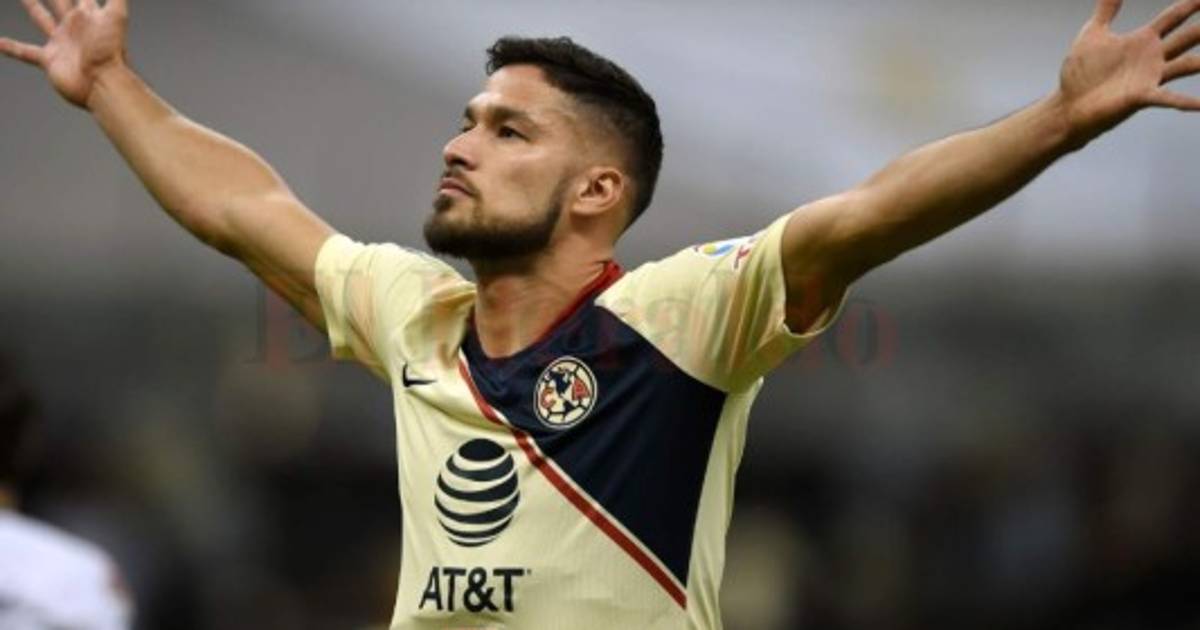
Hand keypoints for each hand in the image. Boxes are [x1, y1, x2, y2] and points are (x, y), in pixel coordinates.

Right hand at [0, 0, 128, 108]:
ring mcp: (61, 42)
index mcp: (87, 14)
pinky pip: (25, 51)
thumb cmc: (111, 51)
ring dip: (32, 6)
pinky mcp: (50, 59)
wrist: (103, 83)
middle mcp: (74, 25)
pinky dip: (10, 47)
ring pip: (41, 18)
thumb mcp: (116, 16)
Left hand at [1059, 0, 1199, 144]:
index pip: (1174, 17)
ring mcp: (1149, 78)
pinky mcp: (1140, 97)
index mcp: (1143, 40)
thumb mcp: (1093, 33)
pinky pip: (1168, 98)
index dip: (1190, 4)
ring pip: (1185, 65)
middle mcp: (1152, 58)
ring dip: (1198, 63)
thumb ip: (1106, 9)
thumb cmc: (1082, 72)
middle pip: (1187, 38)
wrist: (1068, 105)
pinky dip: (1185, 102)